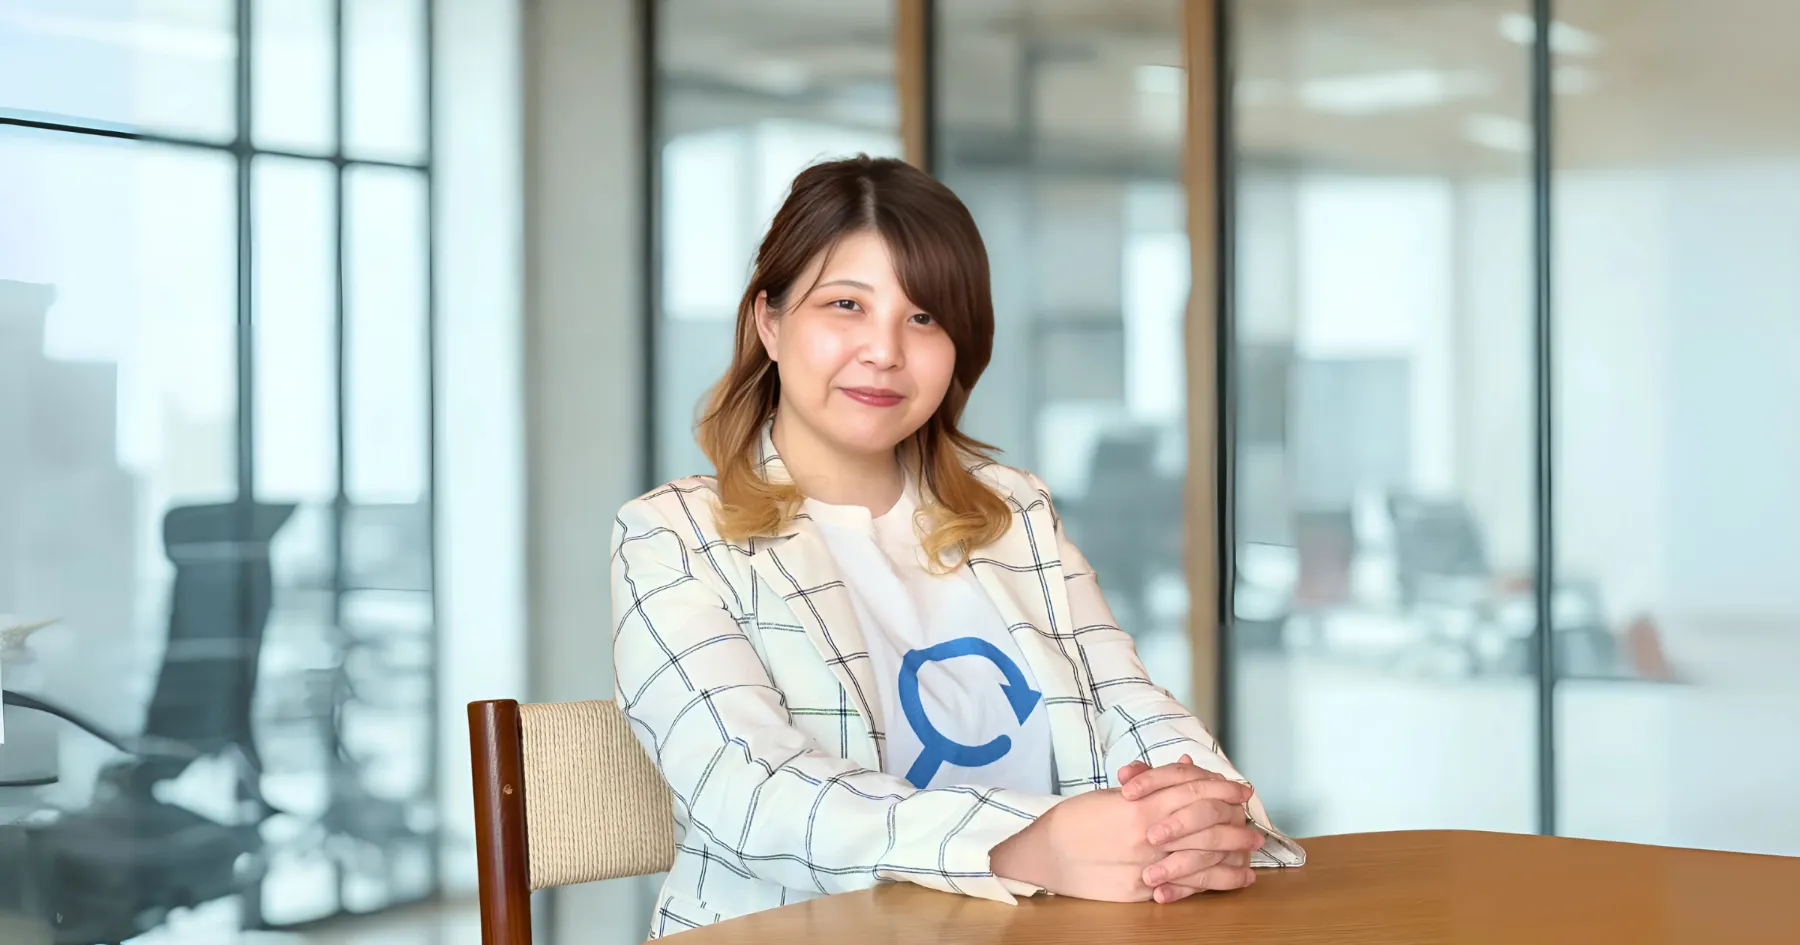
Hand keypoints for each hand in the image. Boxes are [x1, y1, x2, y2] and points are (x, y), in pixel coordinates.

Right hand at [989, 774, 1255, 902]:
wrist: (1045, 854)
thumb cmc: (1075, 820)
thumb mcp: (1113, 794)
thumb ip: (1151, 784)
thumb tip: (1186, 768)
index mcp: (1140, 804)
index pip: (1193, 791)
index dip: (1221, 789)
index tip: (1241, 790)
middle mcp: (1148, 833)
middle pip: (1206, 823)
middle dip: (1234, 821)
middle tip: (1252, 822)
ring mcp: (1148, 864)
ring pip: (1205, 855)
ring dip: (1234, 851)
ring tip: (1251, 849)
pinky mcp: (1145, 889)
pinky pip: (1192, 885)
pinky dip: (1221, 881)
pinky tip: (1240, 877)